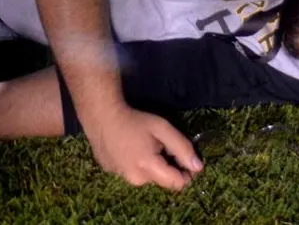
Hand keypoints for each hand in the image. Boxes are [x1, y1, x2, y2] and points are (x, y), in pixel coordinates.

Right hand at [81, 103, 201, 190]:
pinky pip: (132, 172)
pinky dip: (136, 163)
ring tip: (143, 145)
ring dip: (151, 165)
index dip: (187, 173)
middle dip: (167, 166)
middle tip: (160, 145)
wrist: (101, 116)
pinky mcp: (112, 173)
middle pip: (162, 180)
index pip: (177, 183)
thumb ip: (182, 148)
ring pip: (146, 176)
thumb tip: (198, 167)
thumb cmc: (134, 120)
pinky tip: (129, 147)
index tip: (185, 158)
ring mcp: (121, 178)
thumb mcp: (162, 128)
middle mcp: (135, 179)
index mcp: (149, 168)